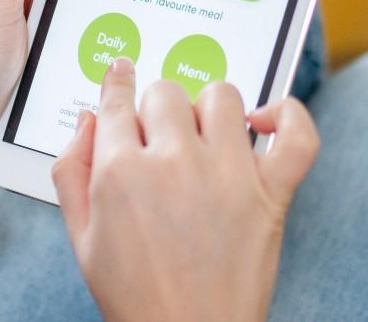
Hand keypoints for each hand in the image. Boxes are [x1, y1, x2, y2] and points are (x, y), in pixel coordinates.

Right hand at [53, 59, 319, 321]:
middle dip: (156, 107)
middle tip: (158, 133)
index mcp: (120, 172)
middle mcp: (174, 162)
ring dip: (208, 106)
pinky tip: (263, 122)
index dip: (118, 81)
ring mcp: (228, 174)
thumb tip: (89, 121)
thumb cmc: (134, 295)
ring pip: (222, 96)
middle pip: (165, 92)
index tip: (122, 72)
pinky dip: (287, 115)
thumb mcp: (80, 237)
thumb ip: (71, 171)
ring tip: (203, 131)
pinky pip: (295, 133)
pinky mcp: (271, 193)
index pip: (118, 98)